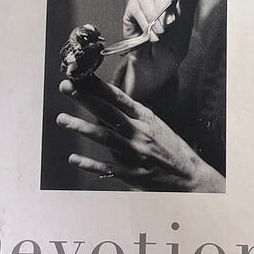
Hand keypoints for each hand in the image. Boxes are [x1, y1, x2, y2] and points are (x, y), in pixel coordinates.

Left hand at [57, 74, 224, 192]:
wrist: (191, 178)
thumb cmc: (171, 149)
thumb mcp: (155, 125)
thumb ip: (132, 115)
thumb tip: (108, 102)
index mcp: (145, 118)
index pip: (118, 97)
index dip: (98, 86)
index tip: (81, 75)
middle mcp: (140, 133)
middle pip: (108, 112)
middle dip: (85, 98)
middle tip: (66, 87)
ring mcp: (136, 153)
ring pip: (105, 137)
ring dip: (81, 127)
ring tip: (62, 119)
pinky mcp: (133, 174)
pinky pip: (108, 168)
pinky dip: (90, 164)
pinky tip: (74, 159)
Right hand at [120, 0, 210, 102]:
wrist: (155, 67)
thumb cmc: (172, 48)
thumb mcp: (184, 27)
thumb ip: (190, 3)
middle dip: (166, 6)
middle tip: (169, 25)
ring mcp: (146, 0)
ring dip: (155, 15)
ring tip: (160, 35)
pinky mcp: (132, 8)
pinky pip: (136, 5)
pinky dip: (144, 20)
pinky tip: (149, 33)